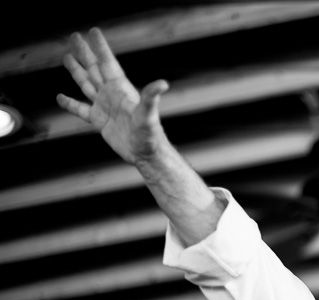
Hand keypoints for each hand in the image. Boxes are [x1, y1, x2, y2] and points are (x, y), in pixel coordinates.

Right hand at [56, 27, 169, 164]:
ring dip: (76, 71)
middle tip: (74, 36)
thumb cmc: (150, 135)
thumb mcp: (148, 114)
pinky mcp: (99, 121)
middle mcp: (111, 94)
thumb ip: (151, 97)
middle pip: (94, 68)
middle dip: (85, 53)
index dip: (100, 47)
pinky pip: (81, 109)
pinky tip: (60, 97)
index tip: (93, 31)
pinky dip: (70, 103)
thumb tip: (163, 84)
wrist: (145, 154)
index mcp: (121, 89)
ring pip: (86, 84)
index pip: (108, 63)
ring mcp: (104, 107)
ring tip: (67, 58)